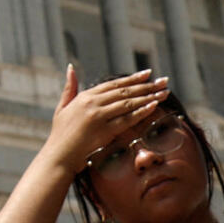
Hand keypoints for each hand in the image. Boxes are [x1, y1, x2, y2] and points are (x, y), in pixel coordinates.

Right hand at [40, 67, 170, 176]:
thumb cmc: (60, 133)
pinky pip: (127, 119)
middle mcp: (93, 103)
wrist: (59, 155)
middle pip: (125, 91)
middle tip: (163, 80)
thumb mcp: (62, 107)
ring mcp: (99, 116)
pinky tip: (153, 106)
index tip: (148, 74)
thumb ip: (69, 87)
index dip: (132, 78)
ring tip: (164, 92)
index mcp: (85, 96)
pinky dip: (141, 111)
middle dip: (146, 85)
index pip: (114, 84)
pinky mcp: (104, 130)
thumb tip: (71, 67)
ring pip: (128, 103)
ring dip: (148, 96)